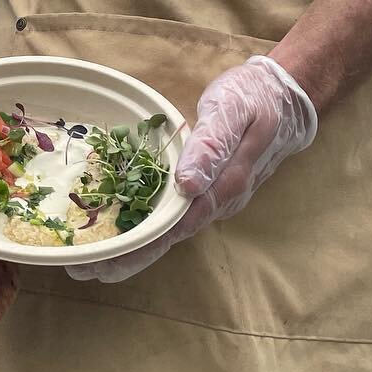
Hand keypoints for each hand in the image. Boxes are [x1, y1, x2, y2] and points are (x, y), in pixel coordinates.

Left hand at [67, 55, 317, 282]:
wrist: (287, 99)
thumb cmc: (253, 98)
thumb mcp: (232, 110)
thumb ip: (212, 145)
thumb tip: (188, 183)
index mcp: (222, 185)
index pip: (175, 226)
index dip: (140, 246)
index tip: (107, 262)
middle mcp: (218, 200)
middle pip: (169, 237)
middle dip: (129, 257)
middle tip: (84, 273)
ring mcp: (215, 198)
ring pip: (171, 230)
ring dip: (135, 247)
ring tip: (94, 262)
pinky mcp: (209, 190)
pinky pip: (175, 214)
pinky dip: (147, 227)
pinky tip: (123, 231)